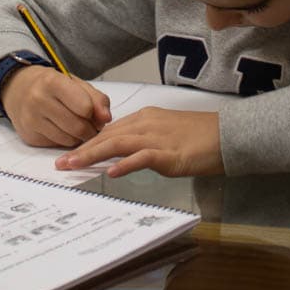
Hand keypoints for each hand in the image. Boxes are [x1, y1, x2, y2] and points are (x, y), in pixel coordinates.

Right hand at [0, 67, 110, 147]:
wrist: (18, 88)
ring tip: (77, 126)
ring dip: (79, 137)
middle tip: (92, 125)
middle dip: (91, 130)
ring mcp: (31, 120)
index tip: (95, 113)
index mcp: (52, 82)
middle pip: (78, 127)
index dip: (95, 113)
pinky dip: (66, 140)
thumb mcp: (76, 83)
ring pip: (69, 140)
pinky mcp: (29, 136)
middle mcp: (38, 100)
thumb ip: (96, 99)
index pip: (85, 107)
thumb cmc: (52, 85)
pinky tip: (63, 129)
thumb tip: (106, 118)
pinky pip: (58, 145)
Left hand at [55, 107, 222, 177]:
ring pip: (117, 143)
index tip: (70, 154)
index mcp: (146, 118)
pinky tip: (111, 172)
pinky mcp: (170, 153)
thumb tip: (122, 156)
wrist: (229, 134)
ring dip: (92, 155)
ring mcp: (158, 137)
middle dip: (81, 149)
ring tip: (73, 165)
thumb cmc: (202, 137)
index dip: (88, 142)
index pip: (109, 130)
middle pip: (107, 135)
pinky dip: (126, 164)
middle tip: (60, 163)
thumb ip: (144, 142)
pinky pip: (143, 157)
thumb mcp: (167, 134)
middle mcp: (147, 123)